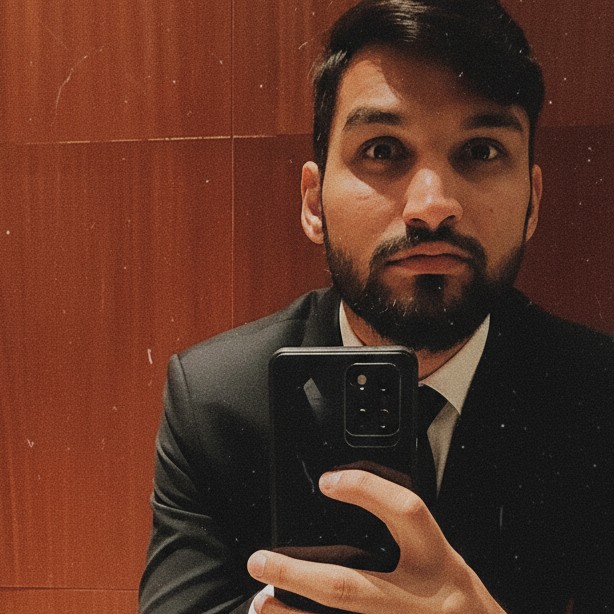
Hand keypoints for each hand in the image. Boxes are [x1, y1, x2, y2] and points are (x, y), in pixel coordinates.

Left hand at [248, 470, 503, 613]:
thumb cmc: (464, 602)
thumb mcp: (445, 561)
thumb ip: (409, 540)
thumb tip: (352, 508)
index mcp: (439, 563)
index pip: (407, 512)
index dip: (367, 491)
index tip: (327, 481)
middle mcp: (419, 601)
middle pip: (350, 587)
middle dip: (297, 574)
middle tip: (260, 560)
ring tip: (262, 600)